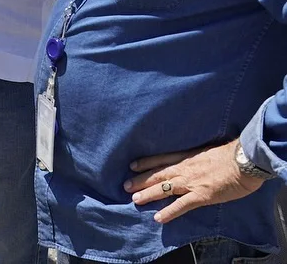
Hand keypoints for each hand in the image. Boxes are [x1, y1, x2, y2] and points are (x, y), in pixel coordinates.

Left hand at [123, 140, 264, 223]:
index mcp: (187, 157)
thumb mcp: (209, 150)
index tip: (132, 165)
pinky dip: (169, 212)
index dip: (146, 163)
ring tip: (134, 199)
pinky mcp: (201, 195)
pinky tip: (158, 218)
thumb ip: (198, 157)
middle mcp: (184, 169)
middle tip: (125, 185)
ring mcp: (191, 182)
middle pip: (158, 175)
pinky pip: (181, 205)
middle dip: (140, 180)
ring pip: (164, 189)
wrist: (244, 160)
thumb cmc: (232, 154)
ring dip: (148, 194)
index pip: (161, 159)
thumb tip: (196, 160)